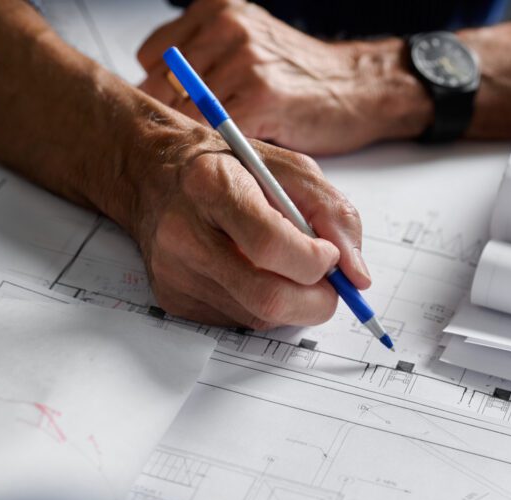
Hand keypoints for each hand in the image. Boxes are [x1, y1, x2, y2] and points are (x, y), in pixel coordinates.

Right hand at [127, 114, 370, 328]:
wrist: (154, 172)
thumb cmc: (229, 167)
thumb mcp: (289, 168)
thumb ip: (333, 213)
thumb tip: (356, 276)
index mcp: (213, 185)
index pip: (272, 246)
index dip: (315, 261)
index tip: (328, 255)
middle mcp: (185, 233)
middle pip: (267, 298)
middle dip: (316, 302)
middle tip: (329, 286)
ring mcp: (175, 272)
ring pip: (259, 316)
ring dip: (292, 301)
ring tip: (285, 266)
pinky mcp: (173, 299)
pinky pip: (239, 321)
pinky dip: (263, 305)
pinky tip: (252, 272)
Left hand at [137, 0, 430, 154]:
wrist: (359, 88)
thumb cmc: (304, 78)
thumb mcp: (248, 48)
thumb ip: (206, 61)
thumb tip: (160, 95)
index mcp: (217, 10)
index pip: (152, 57)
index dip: (159, 91)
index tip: (173, 114)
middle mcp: (227, 27)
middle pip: (164, 86)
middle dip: (174, 120)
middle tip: (189, 142)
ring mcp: (243, 59)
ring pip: (189, 112)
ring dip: (199, 139)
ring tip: (218, 149)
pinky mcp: (260, 95)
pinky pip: (219, 131)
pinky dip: (225, 150)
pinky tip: (240, 152)